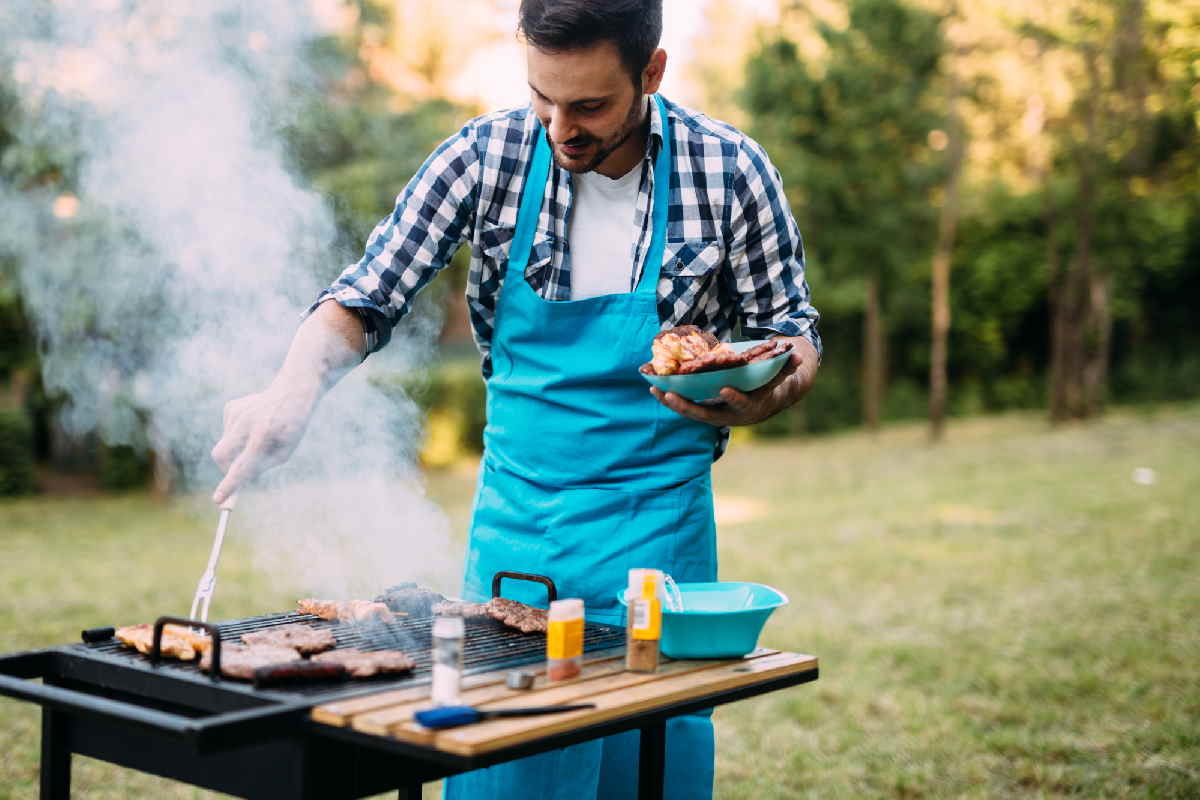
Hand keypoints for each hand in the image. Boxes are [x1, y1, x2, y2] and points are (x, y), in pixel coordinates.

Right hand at [210, 380, 319, 503]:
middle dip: (225, 467)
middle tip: (239, 472)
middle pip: (220, 454)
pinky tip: (254, 425)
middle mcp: (246, 422)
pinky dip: (237, 436)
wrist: (293, 391)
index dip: (229, 484)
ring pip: (224, 444)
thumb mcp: (285, 451)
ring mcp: (236, 412)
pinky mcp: (231, 407)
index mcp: (263, 434)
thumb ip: (261, 466)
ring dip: (237, 449)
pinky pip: (227, 432)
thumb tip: (237, 481)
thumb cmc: (292, 426)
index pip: (242, 465)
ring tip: (258, 437)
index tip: (218, 500)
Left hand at [649, 336, 817, 426]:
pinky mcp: (706, 410)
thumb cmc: (773, 382)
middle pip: (707, 415)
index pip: (743, 405)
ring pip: (692, 413)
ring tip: (654, 388)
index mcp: (751, 407)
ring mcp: (717, 415)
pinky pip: (686, 407)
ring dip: (672, 402)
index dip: (735, 398)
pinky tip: (655, 387)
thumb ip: (789, 366)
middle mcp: (732, 416)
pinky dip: (671, 398)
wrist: (768, 399)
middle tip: (670, 394)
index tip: (724, 388)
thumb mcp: (782, 375)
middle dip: (687, 406)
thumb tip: (799, 356)